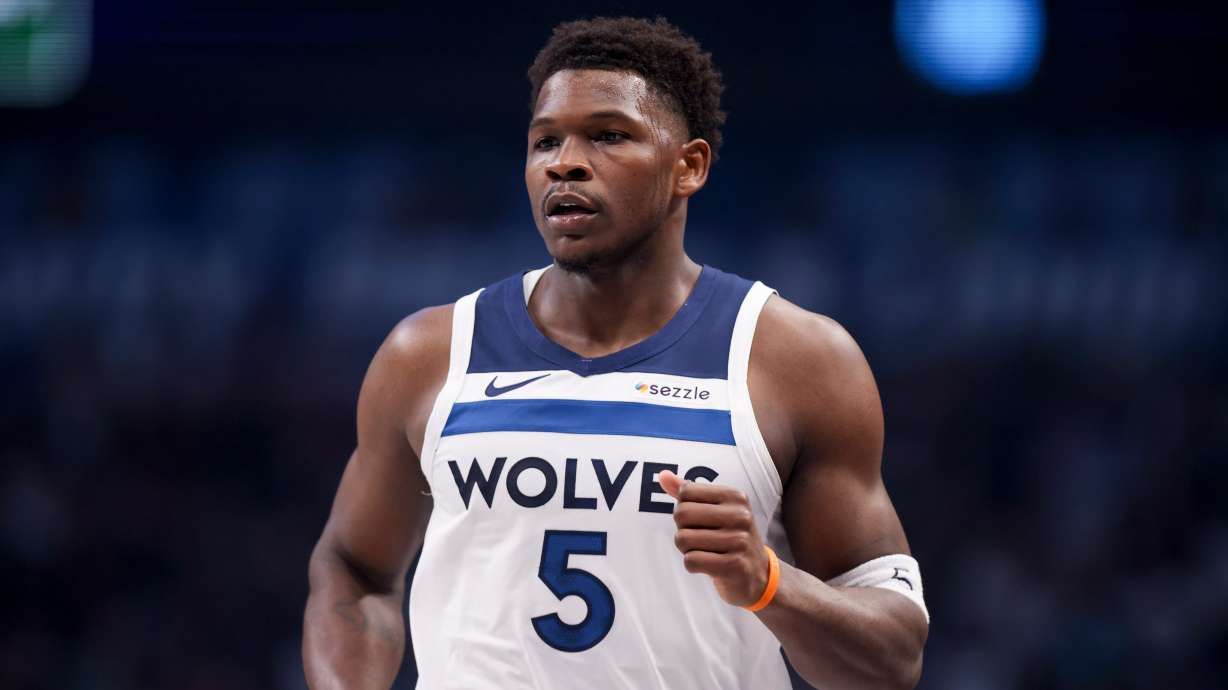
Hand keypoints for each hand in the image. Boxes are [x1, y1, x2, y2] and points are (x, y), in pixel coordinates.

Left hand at [659, 470, 769, 607]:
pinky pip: (691, 561)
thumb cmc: (729, 537)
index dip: (684, 509)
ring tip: (705, 552)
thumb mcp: (715, 510)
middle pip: (681, 514)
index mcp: (735, 496)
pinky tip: (708, 566)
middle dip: (682, 529)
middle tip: (700, 539)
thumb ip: (688, 492)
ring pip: (683, 539)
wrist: (758, 575)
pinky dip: (692, 565)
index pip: (686, 492)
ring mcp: (740, 541)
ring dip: (686, 549)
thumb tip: (663, 475)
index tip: (700, 520)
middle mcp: (740, 515)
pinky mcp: (734, 566)